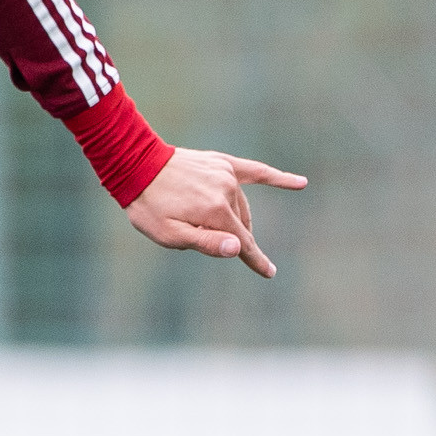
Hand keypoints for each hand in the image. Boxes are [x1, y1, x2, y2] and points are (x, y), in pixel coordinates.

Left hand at [124, 147, 307, 278]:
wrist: (135, 165)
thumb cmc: (149, 207)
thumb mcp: (170, 234)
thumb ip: (206, 242)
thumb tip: (238, 248)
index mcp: (216, 212)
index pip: (243, 243)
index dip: (255, 261)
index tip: (270, 273)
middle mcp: (227, 191)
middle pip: (241, 224)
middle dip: (230, 237)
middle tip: (197, 235)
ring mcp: (226, 174)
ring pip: (241, 205)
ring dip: (232, 217)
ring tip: (201, 218)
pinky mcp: (223, 163)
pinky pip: (255, 171)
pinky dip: (276, 178)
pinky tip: (301, 183)